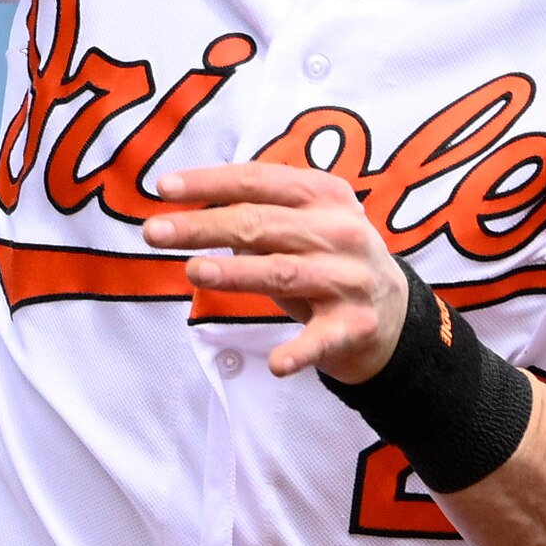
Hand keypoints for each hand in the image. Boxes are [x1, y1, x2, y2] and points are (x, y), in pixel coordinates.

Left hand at [142, 161, 414, 383]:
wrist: (391, 313)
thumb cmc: (328, 260)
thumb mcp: (304, 222)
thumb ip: (258, 212)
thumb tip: (188, 210)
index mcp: (324, 195)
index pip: (257, 180)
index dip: (208, 183)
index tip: (163, 188)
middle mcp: (340, 231)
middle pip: (260, 224)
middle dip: (202, 226)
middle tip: (154, 233)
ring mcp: (348, 278)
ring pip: (282, 272)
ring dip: (236, 273)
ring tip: (194, 271)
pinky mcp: (354, 325)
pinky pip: (320, 340)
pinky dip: (298, 352)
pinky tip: (276, 364)